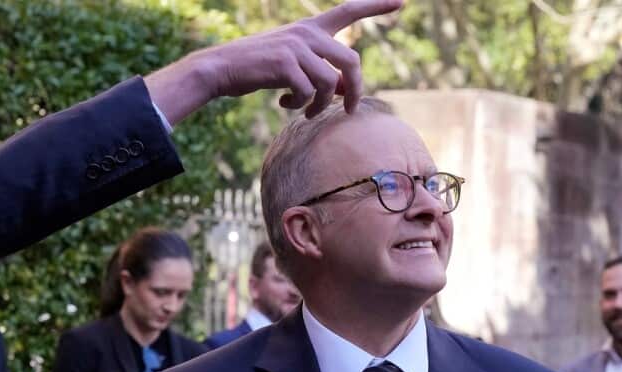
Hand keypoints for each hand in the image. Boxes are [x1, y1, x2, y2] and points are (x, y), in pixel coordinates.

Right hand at [145, 0, 403, 124]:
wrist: (220, 69)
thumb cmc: (257, 69)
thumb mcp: (293, 66)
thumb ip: (321, 72)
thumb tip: (348, 92)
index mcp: (310, 27)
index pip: (349, 10)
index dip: (376, 5)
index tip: (401, 1)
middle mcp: (307, 33)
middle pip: (351, 61)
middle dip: (355, 91)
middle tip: (349, 109)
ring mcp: (296, 47)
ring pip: (330, 83)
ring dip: (321, 105)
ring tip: (306, 111)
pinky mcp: (285, 64)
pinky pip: (308, 92)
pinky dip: (299, 105)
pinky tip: (283, 104)